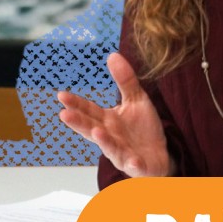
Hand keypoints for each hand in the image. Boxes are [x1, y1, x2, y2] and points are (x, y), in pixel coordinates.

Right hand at [56, 52, 170, 176]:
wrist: (161, 155)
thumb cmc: (143, 129)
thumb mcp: (136, 100)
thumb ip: (125, 80)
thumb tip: (112, 54)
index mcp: (107, 121)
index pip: (88, 111)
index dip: (75, 104)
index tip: (61, 95)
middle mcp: (110, 138)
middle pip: (92, 129)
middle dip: (79, 123)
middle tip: (64, 114)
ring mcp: (122, 153)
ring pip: (111, 148)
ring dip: (104, 141)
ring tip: (97, 132)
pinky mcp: (138, 166)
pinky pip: (135, 166)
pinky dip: (132, 164)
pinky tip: (132, 160)